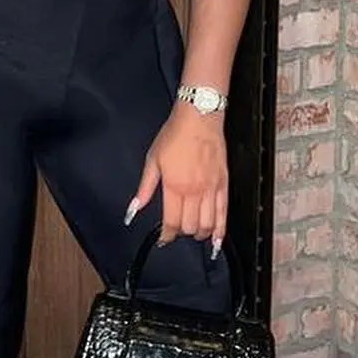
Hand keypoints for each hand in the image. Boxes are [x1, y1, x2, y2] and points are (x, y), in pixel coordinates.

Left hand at [127, 103, 227, 254]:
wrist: (199, 118)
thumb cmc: (175, 135)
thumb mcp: (153, 160)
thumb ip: (145, 189)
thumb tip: (133, 209)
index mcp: (174, 186)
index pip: (171, 222)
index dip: (166, 235)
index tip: (163, 238)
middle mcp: (194, 191)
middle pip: (189, 226)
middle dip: (181, 233)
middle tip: (176, 229)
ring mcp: (211, 189)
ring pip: (208, 224)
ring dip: (199, 233)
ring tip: (192, 232)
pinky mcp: (224, 184)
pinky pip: (224, 213)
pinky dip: (221, 230)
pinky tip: (217, 240)